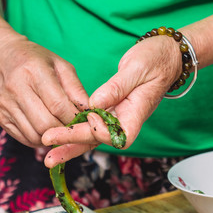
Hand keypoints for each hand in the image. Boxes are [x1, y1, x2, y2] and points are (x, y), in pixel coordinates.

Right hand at [0, 35, 88, 147]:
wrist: (3, 59)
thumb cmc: (38, 62)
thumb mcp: (61, 66)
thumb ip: (76, 89)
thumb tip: (90, 112)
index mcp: (34, 71)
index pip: (58, 105)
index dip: (74, 118)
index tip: (84, 120)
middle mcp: (16, 89)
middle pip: (45, 124)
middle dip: (64, 130)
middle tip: (73, 128)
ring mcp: (5, 105)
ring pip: (35, 135)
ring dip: (53, 137)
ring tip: (61, 128)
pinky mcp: (0, 117)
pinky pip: (25, 139)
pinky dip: (40, 139)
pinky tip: (47, 130)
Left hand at [41, 34, 182, 167]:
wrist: (165, 56)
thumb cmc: (155, 60)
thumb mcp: (137, 68)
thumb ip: (117, 87)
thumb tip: (95, 103)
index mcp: (136, 114)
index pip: (114, 134)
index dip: (96, 130)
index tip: (85, 117)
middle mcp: (125, 121)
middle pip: (97, 141)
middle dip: (72, 146)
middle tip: (49, 155)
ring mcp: (116, 118)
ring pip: (90, 137)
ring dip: (69, 146)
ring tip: (47, 156)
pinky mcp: (109, 111)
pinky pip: (89, 125)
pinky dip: (72, 132)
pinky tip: (56, 138)